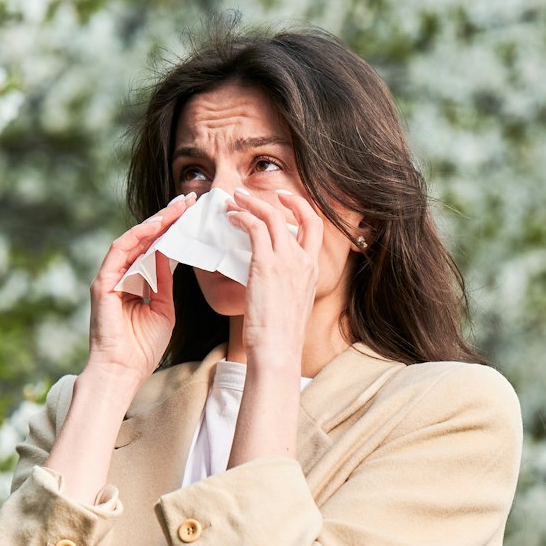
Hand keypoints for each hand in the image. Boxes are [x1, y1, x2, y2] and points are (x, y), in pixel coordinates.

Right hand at [86, 192, 195, 379]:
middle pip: (145, 239)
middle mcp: (120, 276)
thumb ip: (164, 284)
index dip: (172, 229)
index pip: (154, 248)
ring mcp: (109, 278)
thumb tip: (168, 257)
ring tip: (177, 206)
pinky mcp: (103, 283)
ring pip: (133, 240)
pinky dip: (138, 236)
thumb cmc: (142, 349)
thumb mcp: (163, 310)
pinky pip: (120, 251)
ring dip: (155, 221)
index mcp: (134, 283)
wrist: (123, 372)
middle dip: (166, 218)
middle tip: (188, 199)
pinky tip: (156, 224)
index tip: (191, 213)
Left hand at [226, 186, 321, 368]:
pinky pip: (255, 228)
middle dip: (278, 199)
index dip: (302, 208)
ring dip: (251, 203)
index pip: (316, 228)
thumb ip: (286, 286)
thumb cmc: (279, 337)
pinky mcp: (266, 264)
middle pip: (299, 214)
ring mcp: (287, 261)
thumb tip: (269, 280)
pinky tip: (230, 218)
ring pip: (272, 216)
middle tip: (253, 194)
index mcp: (314, 271)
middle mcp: (305, 261)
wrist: (277, 351)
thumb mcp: (292, 305)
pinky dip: (241, 217)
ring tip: (234, 200)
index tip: (286, 200)